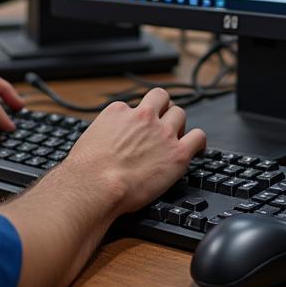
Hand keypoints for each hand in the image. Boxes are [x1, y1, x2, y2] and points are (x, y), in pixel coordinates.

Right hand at [60, 88, 205, 214]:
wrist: (95, 186)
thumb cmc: (86, 170)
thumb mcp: (90, 138)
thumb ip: (106, 132)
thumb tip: (108, 141)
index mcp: (120, 111)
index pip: (136, 105)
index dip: (139, 117)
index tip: (140, 127)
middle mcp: (143, 116)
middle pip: (163, 100)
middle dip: (164, 111)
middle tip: (163, 126)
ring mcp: (162, 133)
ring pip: (181, 114)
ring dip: (179, 124)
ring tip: (177, 137)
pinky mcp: (177, 153)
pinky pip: (198, 137)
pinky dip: (199, 141)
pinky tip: (197, 149)